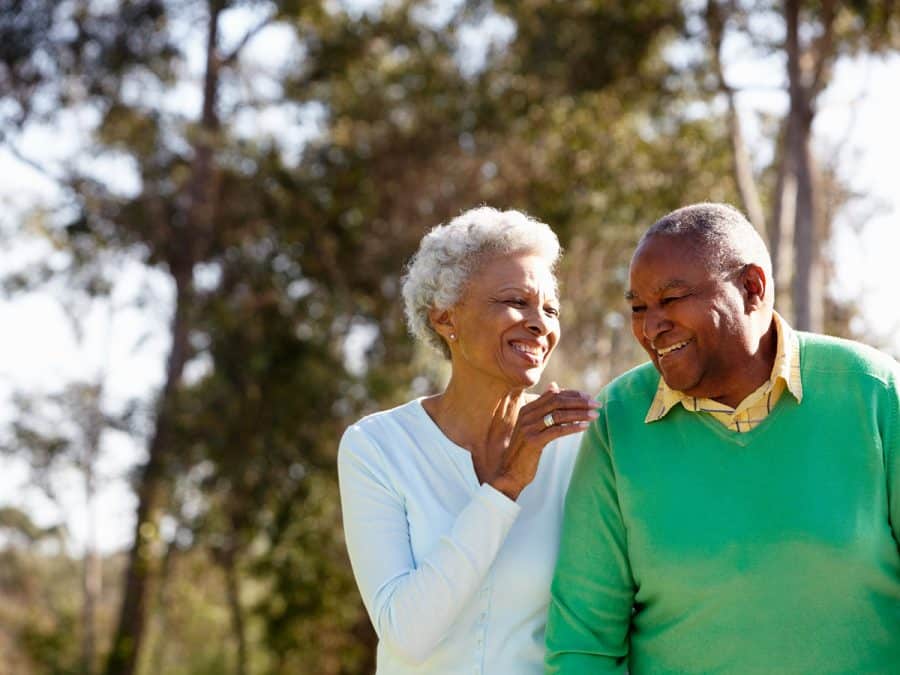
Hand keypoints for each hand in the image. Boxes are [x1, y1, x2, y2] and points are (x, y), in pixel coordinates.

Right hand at [490, 383, 599, 499]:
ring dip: (580, 414)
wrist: (510, 470)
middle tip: (596, 404)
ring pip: (559, 415)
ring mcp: (529, 427)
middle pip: (557, 402)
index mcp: (527, 409)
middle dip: (579, 402)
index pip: (553, 395)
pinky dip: (573, 427)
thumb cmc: (525, 449)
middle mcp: (527, 415)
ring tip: (595, 415)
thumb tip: (554, 386)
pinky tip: (585, 427)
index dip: (573, 394)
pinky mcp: (533, 441)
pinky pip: (557, 430)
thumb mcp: (533, 425)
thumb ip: (543, 407)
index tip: (588, 397)